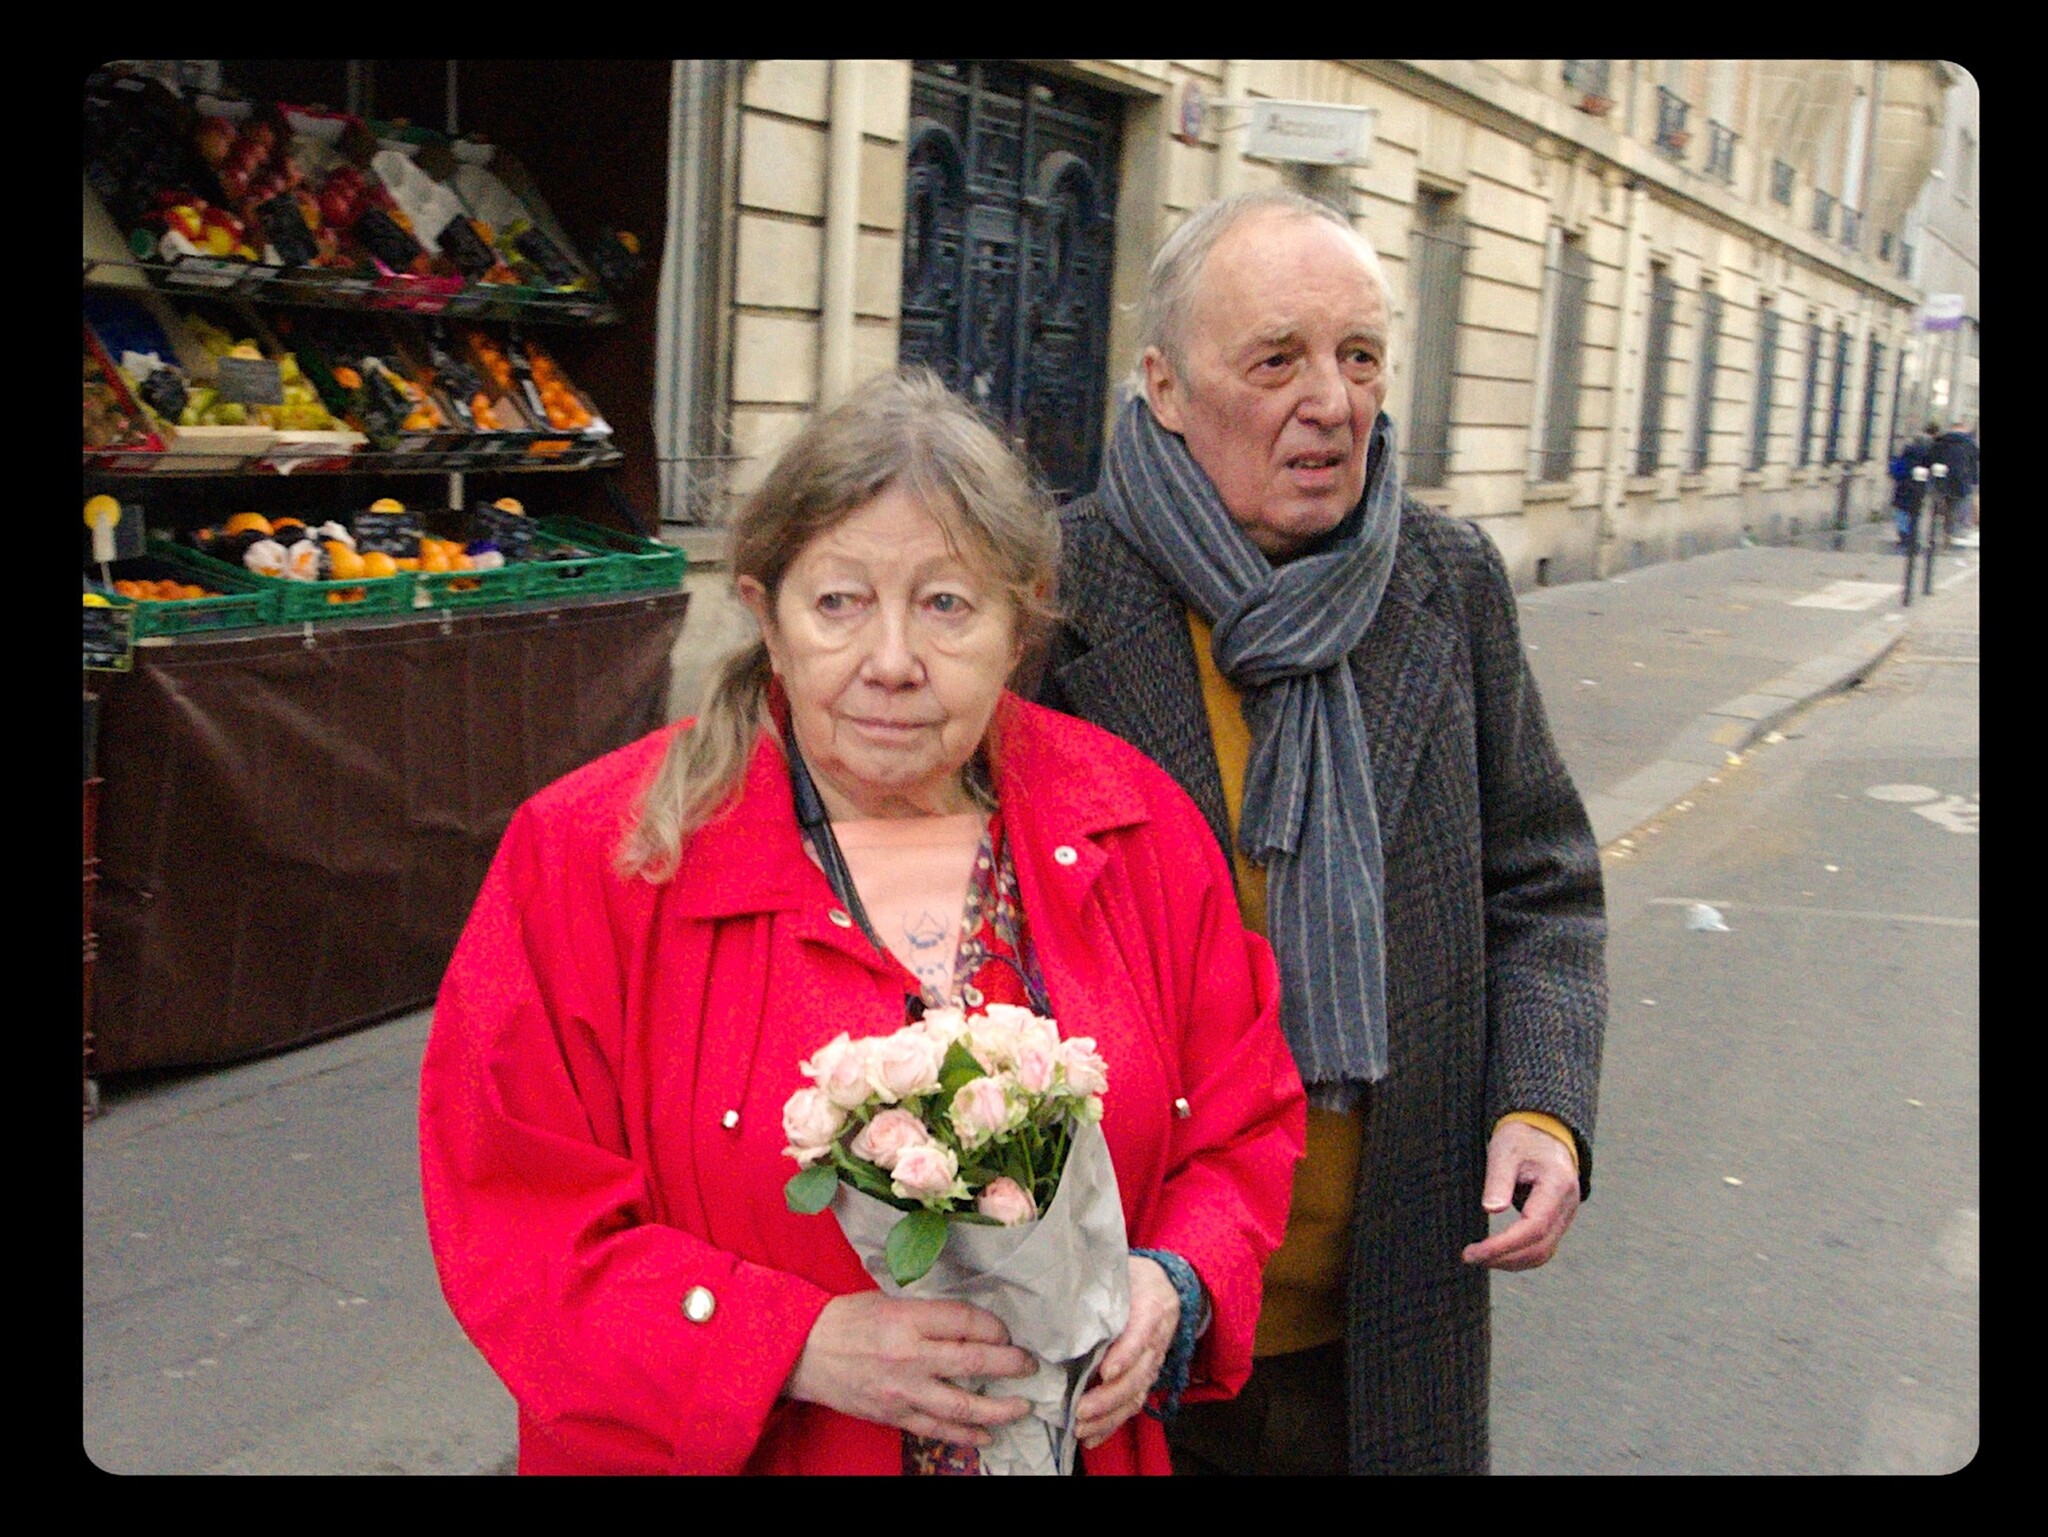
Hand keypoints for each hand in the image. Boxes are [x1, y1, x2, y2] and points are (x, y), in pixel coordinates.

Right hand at [784, 1293, 1036, 1445]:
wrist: (803, 1352)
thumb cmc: (846, 1320)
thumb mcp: (888, 1301)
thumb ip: (929, 1314)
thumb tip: (971, 1325)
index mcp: (907, 1319)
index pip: (966, 1321)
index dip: (994, 1327)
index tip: (1005, 1332)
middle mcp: (909, 1356)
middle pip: (973, 1361)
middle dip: (1010, 1364)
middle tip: (1029, 1365)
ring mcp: (902, 1391)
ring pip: (962, 1405)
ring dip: (998, 1409)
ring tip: (1021, 1407)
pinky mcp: (894, 1415)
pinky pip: (937, 1429)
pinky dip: (965, 1434)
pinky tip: (986, 1435)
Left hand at [1074, 1256, 1181, 1448]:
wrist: (1168, 1286)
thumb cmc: (1136, 1278)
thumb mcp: (1124, 1269)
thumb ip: (1101, 1280)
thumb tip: (1063, 1283)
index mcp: (1151, 1309)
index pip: (1140, 1336)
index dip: (1125, 1355)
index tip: (1105, 1372)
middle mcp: (1155, 1342)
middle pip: (1137, 1375)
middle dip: (1109, 1396)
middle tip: (1080, 1409)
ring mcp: (1152, 1363)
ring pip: (1136, 1395)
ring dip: (1108, 1416)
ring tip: (1081, 1429)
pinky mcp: (1145, 1378)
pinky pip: (1133, 1405)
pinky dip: (1112, 1424)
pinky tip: (1091, 1438)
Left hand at [1461, 1119, 1581, 1271]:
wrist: (1544, 1132)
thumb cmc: (1522, 1138)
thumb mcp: (1505, 1151)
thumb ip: (1499, 1180)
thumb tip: (1491, 1210)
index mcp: (1557, 1185)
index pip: (1533, 1227)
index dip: (1504, 1245)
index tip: (1474, 1252)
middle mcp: (1567, 1205)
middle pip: (1539, 1247)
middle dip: (1504, 1258)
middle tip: (1469, 1257)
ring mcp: (1566, 1215)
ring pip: (1543, 1253)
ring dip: (1511, 1262)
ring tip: (1479, 1258)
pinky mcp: (1558, 1221)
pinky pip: (1542, 1247)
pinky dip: (1520, 1256)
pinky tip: (1497, 1254)